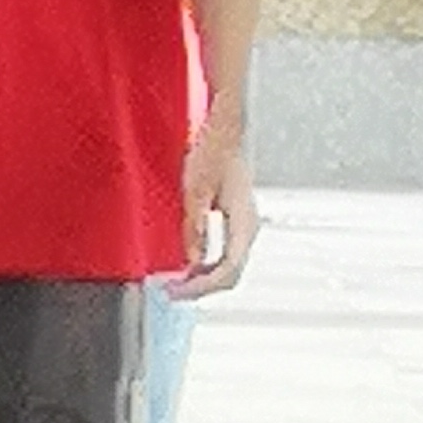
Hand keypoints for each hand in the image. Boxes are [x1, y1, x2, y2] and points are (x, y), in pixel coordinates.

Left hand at [170, 113, 258, 300]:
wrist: (226, 131)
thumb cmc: (213, 152)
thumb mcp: (195, 190)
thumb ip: (194, 226)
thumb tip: (190, 259)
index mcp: (244, 222)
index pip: (228, 269)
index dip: (201, 286)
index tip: (177, 290)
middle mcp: (249, 228)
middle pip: (231, 274)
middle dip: (202, 287)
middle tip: (173, 291)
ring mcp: (245, 225)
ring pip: (230, 267)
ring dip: (204, 278)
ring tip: (178, 281)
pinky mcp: (237, 221)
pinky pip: (226, 255)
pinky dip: (208, 265)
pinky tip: (189, 264)